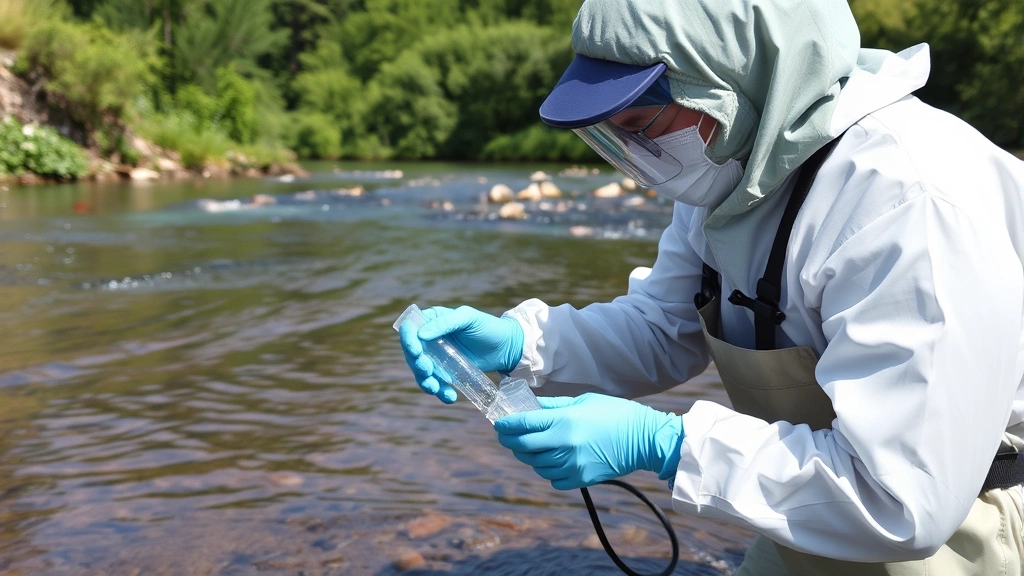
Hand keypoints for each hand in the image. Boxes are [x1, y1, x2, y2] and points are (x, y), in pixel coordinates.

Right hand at [399, 305, 524, 403]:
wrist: (506, 347)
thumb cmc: (487, 326)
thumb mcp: (467, 318)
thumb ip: (445, 323)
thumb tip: (421, 335)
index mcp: (432, 320)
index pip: (410, 329)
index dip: (408, 340)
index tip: (417, 351)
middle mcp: (430, 339)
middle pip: (412, 354)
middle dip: (417, 365)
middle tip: (428, 370)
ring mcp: (437, 357)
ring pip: (421, 372)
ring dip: (425, 382)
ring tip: (436, 388)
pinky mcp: (447, 372)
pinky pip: (437, 383)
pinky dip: (440, 392)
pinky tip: (450, 397)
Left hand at [494, 394, 682, 489]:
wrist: (644, 440)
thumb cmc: (616, 414)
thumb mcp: (583, 401)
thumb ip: (555, 406)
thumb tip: (531, 407)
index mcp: (564, 421)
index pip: (524, 424)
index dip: (506, 424)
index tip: (498, 423)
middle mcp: (564, 445)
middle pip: (524, 447)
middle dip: (509, 441)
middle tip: (506, 436)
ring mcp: (572, 465)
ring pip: (535, 465)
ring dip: (528, 456)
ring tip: (529, 446)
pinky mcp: (580, 479)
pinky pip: (552, 479)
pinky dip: (547, 470)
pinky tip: (550, 460)